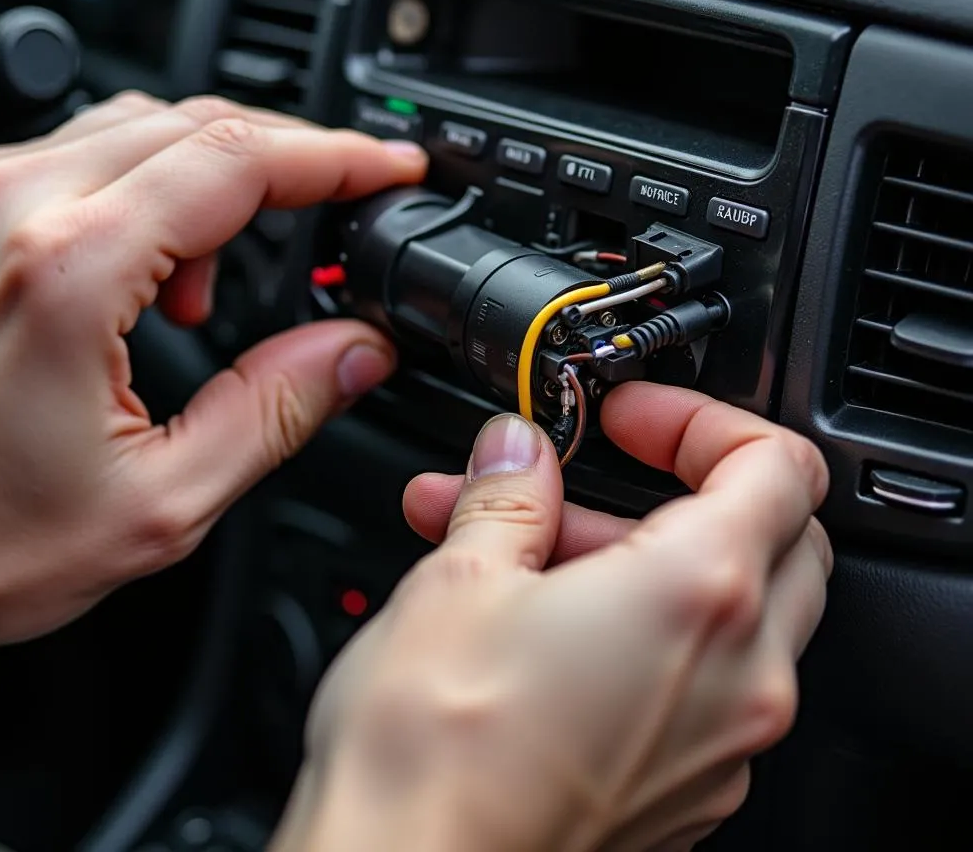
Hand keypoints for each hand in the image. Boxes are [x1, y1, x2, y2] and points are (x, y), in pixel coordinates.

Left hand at [0, 92, 426, 664]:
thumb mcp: (163, 500)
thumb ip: (279, 408)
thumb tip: (358, 349)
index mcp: (67, 270)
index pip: (241, 160)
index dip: (337, 157)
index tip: (390, 167)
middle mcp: (7, 206)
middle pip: (197, 124)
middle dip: (292, 162)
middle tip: (343, 212)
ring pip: (142, 129)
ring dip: (218, 184)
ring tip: (221, 292)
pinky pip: (87, 156)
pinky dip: (154, 193)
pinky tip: (160, 276)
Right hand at [274, 384, 830, 851]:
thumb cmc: (433, 756)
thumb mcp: (458, 577)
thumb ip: (506, 493)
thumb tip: (516, 451)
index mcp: (696, 595)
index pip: (775, 464)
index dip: (701, 420)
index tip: (628, 420)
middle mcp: (737, 677)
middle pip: (770, 533)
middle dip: (671, 486)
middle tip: (577, 478)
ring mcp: (721, 744)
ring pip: (726, 607)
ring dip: (631, 555)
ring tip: (511, 547)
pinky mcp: (685, 787)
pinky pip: (695, 677)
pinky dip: (635, 627)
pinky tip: (535, 620)